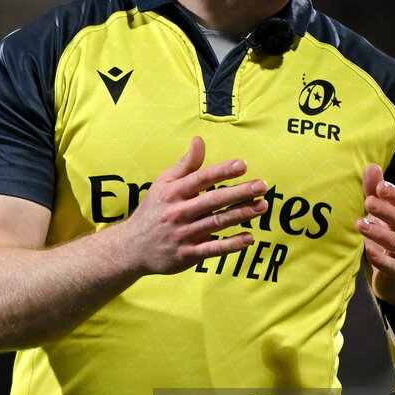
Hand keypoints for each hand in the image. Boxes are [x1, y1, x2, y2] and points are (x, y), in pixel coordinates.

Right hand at [121, 136, 267, 275]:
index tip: (243, 165)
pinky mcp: (187, 254)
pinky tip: (249, 238)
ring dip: (241, 214)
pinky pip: (213, 249)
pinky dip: (231, 244)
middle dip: (239, 192)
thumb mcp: (163, 184)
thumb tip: (199, 140)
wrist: (132, 248)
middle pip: (213, 200)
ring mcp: (183, 234)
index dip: (222, 171)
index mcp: (173, 193)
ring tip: (262, 206)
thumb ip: (185, 165)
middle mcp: (178, 212)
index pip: (201, 179)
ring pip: (217, 223)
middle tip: (262, 186)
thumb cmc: (153, 210)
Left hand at [357, 163, 394, 306]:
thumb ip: (377, 193)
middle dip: (386, 210)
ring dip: (378, 232)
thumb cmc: (390, 242)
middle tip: (368, 201)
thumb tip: (371, 166)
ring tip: (360, 224)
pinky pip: (392, 265)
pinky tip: (369, 252)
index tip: (380, 186)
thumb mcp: (384, 217)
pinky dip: (381, 259)